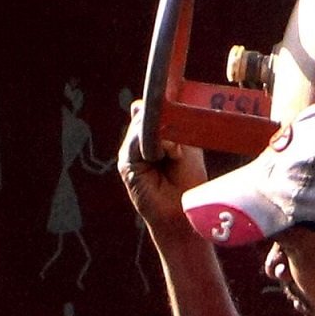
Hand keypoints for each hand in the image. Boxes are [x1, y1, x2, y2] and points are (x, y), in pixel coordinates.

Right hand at [118, 100, 207, 238]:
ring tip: (174, 156)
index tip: (175, 106)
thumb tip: (137, 105)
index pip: (151, 108)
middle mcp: (139, 141)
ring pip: (141, 126)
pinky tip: (165, 156)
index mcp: (155, 134)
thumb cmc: (188, 180)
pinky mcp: (126, 164)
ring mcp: (130, 151)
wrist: (183, 211)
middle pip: (144, 114)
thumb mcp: (185, 146)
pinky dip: (154, 146)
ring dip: (162, 136)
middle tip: (179, 146)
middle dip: (165, 122)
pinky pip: (136, 142)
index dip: (162, 106)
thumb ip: (169, 126)